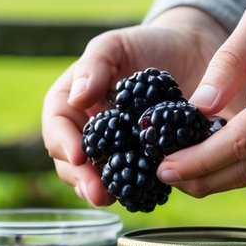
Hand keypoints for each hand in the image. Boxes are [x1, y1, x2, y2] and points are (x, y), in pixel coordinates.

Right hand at [42, 7, 240, 206]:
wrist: (188, 54)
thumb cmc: (144, 45)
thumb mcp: (114, 45)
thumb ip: (93, 66)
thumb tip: (78, 98)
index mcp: (70, 105)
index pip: (57, 129)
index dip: (65, 145)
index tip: (80, 156)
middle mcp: (86, 134)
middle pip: (72, 164)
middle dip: (83, 180)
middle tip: (98, 193)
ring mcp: (112, 152)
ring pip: (98, 179)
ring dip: (105, 192)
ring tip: (116, 200)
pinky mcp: (140, 164)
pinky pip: (133, 183)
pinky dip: (136, 191)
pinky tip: (145, 196)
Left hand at [158, 0, 245, 196]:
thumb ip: (231, 57)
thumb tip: (198, 104)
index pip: (244, 138)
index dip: (200, 158)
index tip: (163, 163)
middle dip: (200, 177)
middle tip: (159, 174)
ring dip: (213, 180)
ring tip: (173, 173)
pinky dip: (233, 173)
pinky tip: (203, 167)